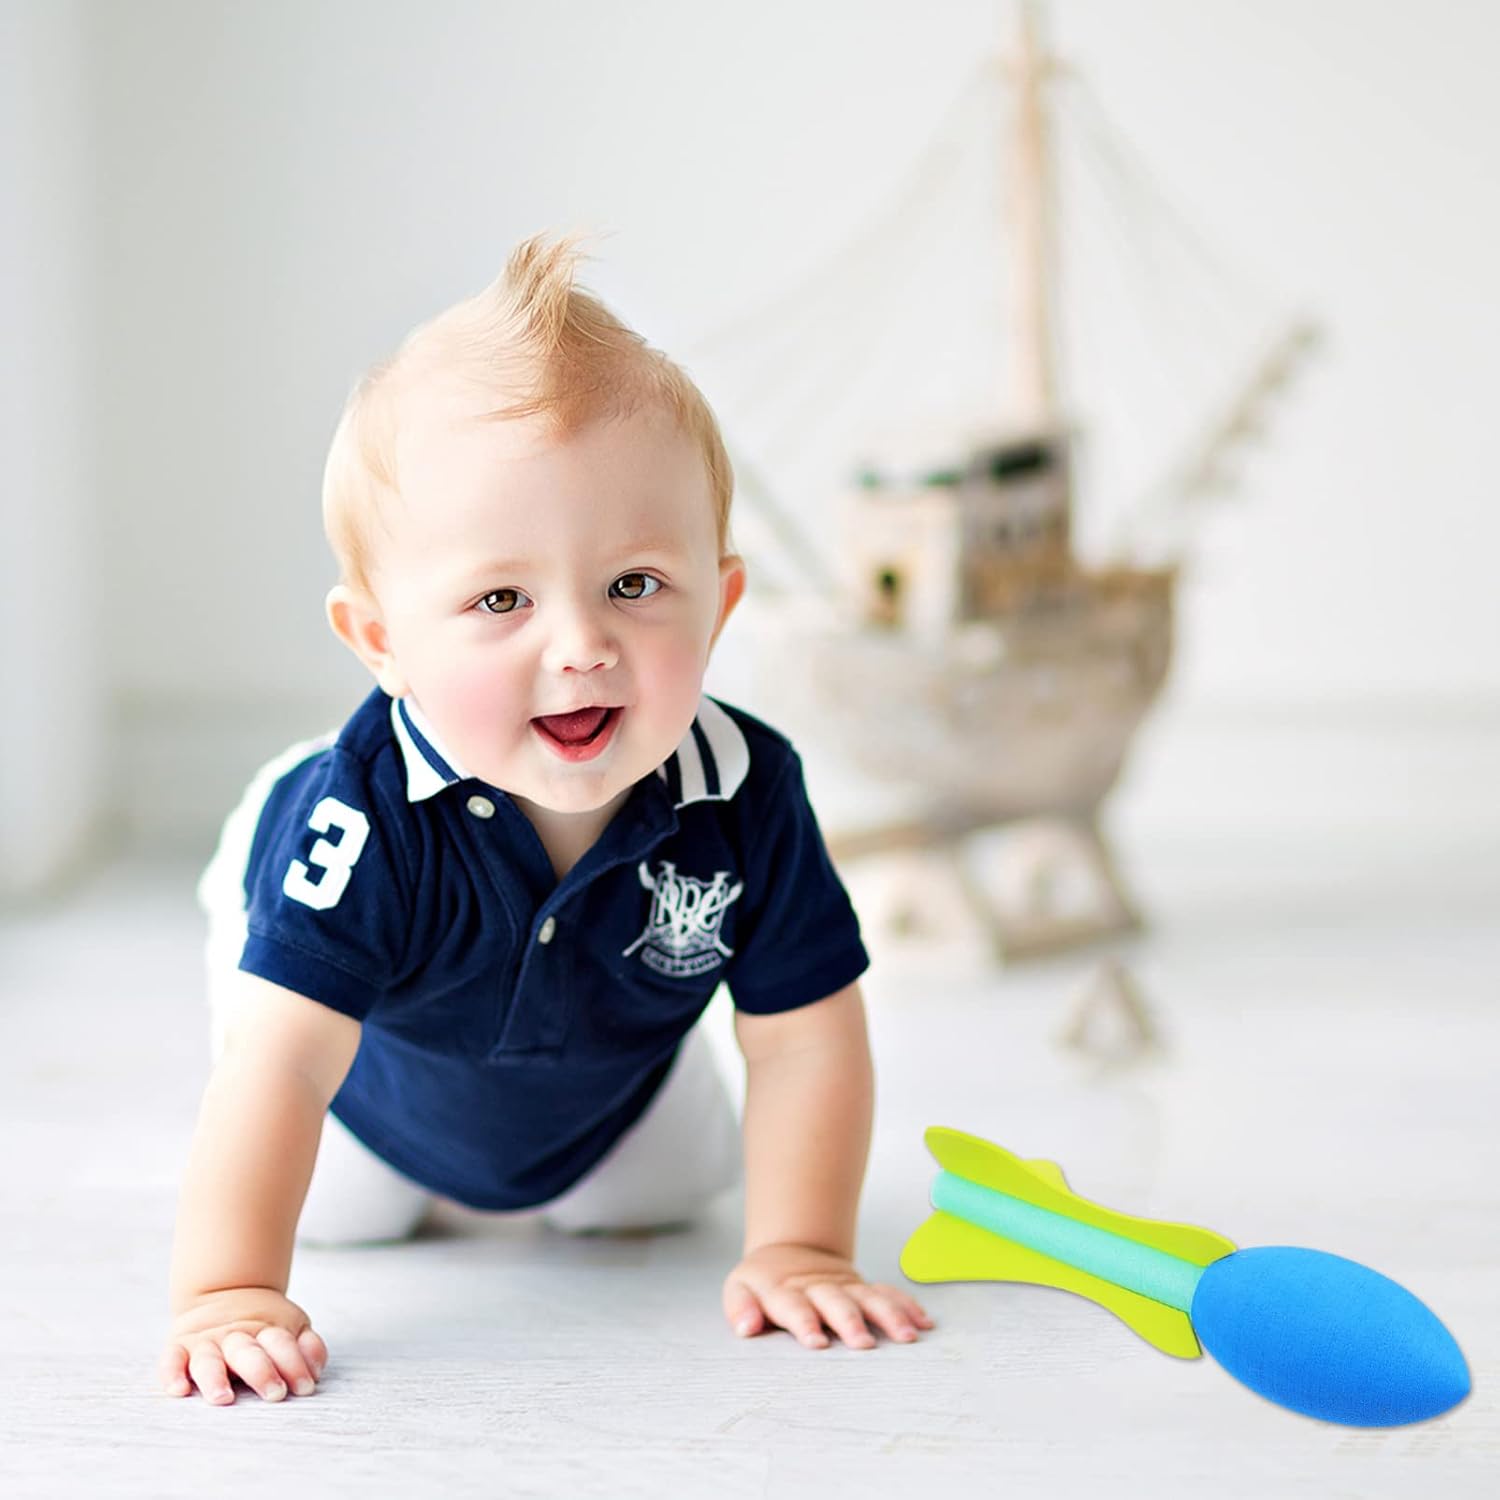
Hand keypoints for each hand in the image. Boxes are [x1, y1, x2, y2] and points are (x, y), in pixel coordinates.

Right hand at [158, 1287, 326, 1403]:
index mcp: (265, 1329)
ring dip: (215, 1379)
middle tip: (275, 1393)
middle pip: (248, 1353)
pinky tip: (179, 1390)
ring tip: (224, 1398)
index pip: (281, 1344)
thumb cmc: (264, 1327)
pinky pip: (171, 1360)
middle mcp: (234, 1336)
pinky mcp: (179, 1347)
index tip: (306, 1387)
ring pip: (208, 1361)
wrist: (225, 1292)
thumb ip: (307, 1346)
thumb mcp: (291, 1326)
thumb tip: (315, 1369)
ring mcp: (205, 1342)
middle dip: (262, 1372)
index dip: (295, 1364)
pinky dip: (172, 1373)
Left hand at [723, 1242, 933, 1349]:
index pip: (793, 1306)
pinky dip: (905, 1305)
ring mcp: (844, 1287)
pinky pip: (887, 1293)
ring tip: (908, 1336)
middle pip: (836, 1303)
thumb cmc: (763, 1283)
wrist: (790, 1251)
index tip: (817, 1342)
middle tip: (864, 1344)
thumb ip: (740, 1308)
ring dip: (889, 1315)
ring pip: (869, 1298)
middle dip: (850, 1322)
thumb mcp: (740, 1289)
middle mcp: (818, 1288)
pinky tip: (923, 1322)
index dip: (804, 1322)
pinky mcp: (862, 1287)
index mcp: (784, 1290)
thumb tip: (746, 1328)